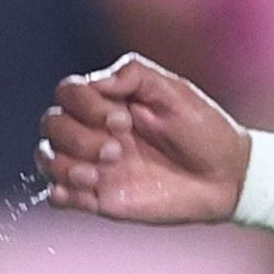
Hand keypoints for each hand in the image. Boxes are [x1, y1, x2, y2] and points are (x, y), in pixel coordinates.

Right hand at [39, 52, 251, 225]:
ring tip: (98, 175)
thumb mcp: (175, 91)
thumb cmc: (204, 130)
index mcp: (109, 103)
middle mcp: (95, 132)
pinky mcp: (100, 199)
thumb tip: (97, 82)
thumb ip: (135, 74)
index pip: (67, 93)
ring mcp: (94, 166)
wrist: (226, 177)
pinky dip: (59, 193)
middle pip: (52, 125)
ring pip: (47, 158)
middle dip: (78, 137)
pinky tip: (79, 191)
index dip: (84, 104)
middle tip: (118, 149)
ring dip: (64, 165)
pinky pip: (58, 197)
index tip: (124, 119)